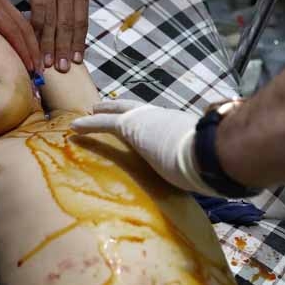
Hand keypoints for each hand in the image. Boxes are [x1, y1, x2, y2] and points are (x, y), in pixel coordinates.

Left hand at [0, 0, 38, 72]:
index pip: (12, 29)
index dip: (22, 49)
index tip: (30, 67)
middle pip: (23, 28)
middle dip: (32, 50)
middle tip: (39, 73)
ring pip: (22, 24)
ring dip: (31, 44)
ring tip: (35, 63)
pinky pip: (15, 20)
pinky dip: (24, 35)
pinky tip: (25, 45)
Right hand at [6, 0, 88, 71]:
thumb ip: (66, 8)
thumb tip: (65, 38)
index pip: (82, 23)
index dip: (78, 44)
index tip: (76, 62)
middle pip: (70, 26)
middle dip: (65, 50)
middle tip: (62, 69)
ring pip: (55, 23)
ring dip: (50, 45)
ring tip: (47, 63)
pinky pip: (40, 14)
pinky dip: (38, 32)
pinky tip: (34, 44)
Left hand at [71, 100, 216, 194]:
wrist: (208, 153)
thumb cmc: (211, 162)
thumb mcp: (203, 160)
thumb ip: (200, 163)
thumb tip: (210, 176)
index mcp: (178, 126)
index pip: (158, 120)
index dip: (146, 120)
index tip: (139, 121)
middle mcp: (162, 117)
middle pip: (135, 109)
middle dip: (120, 108)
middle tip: (106, 108)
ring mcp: (146, 120)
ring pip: (118, 113)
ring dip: (102, 114)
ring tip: (88, 113)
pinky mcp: (130, 127)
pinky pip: (104, 124)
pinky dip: (88, 125)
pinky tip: (74, 128)